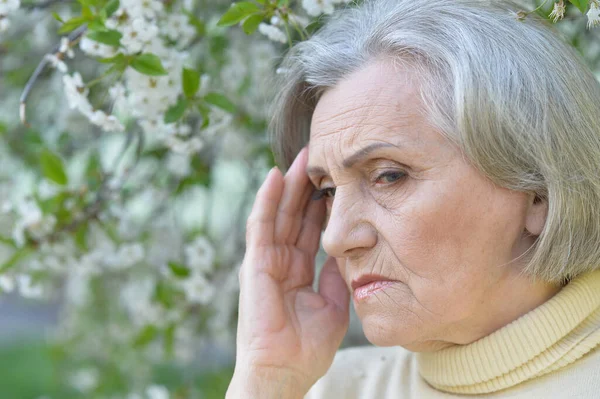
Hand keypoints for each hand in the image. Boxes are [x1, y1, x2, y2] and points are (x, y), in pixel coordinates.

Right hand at [231, 146, 349, 395]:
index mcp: (299, 271)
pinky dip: (267, 199)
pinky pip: (261, 225)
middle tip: (322, 157)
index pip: (311, 229)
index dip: (322, 204)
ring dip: (289, 184)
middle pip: (296, 215)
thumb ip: (336, 278)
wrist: (284, 371)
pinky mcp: (255, 263)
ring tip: (303, 156)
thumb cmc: (307, 347)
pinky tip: (276, 175)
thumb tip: (348, 254)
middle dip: (308, 186)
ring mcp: (267, 260)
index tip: (338, 180)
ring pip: (279, 213)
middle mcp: (282, 260)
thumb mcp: (333, 306)